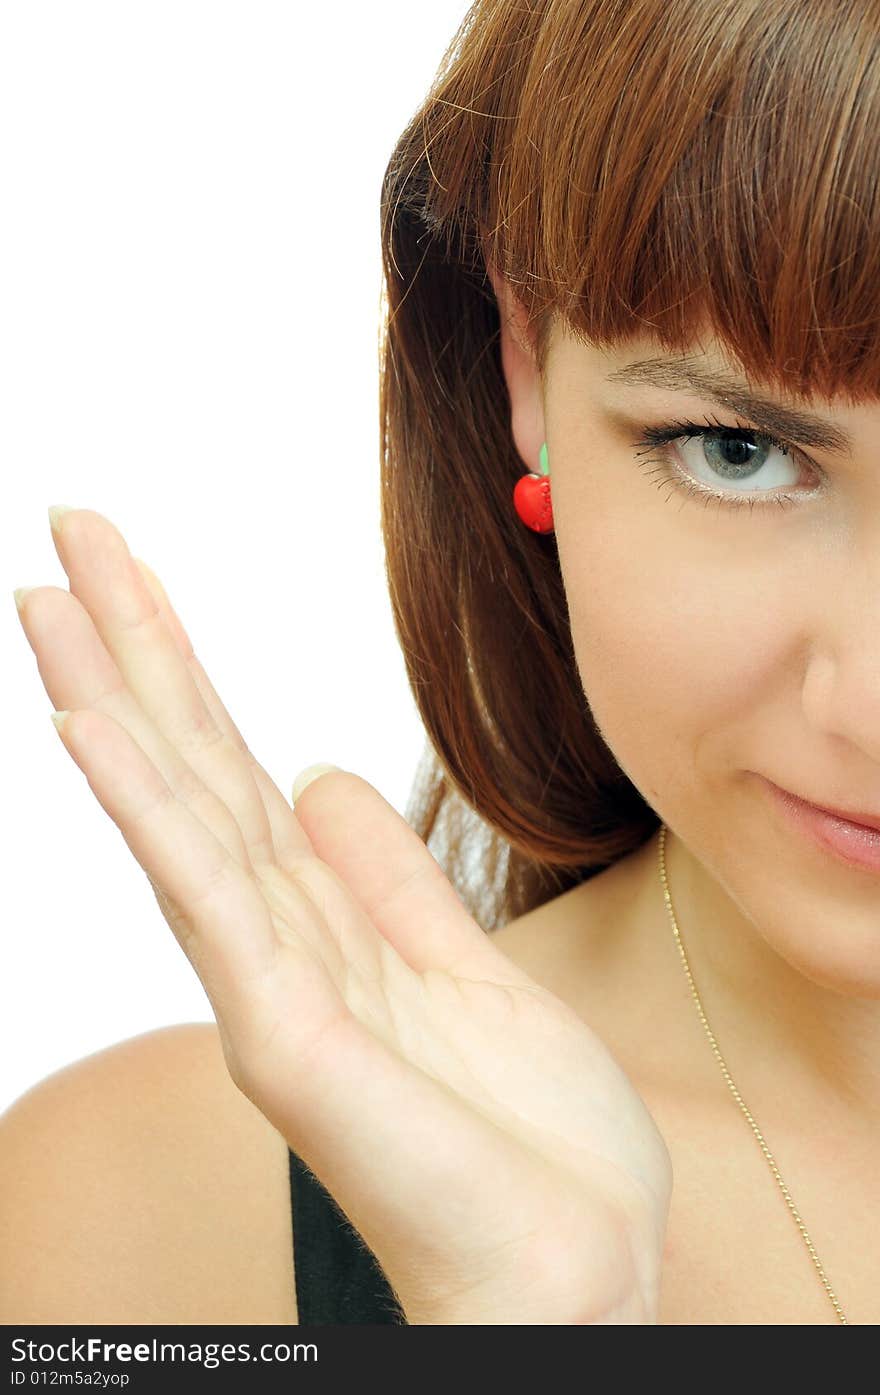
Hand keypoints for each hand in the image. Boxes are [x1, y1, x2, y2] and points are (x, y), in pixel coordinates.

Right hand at [14, 506, 672, 1324]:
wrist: (572, 1264)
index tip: (133, 576)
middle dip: (134, 645)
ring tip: (51, 601)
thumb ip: (384, 877)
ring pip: (182, 810)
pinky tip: (94, 726)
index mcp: (320, 921)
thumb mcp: (461, 965)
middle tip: (71, 533)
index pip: (235, 768)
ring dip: (115, 698)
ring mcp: (271, 985)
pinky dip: (148, 806)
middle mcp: (277, 942)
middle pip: (194, 764)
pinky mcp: (287, 1033)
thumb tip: (322, 779)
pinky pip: (211, 896)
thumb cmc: (523, 1138)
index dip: (184, 669)